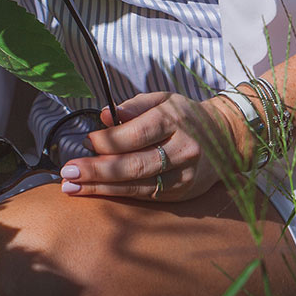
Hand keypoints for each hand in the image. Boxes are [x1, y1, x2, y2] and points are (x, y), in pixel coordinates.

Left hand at [58, 90, 251, 202]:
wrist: (227, 138)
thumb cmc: (185, 115)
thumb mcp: (162, 99)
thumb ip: (132, 106)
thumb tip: (104, 116)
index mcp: (174, 122)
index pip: (136, 134)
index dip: (108, 140)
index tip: (86, 141)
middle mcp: (182, 151)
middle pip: (135, 165)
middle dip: (97, 170)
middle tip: (68, 172)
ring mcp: (184, 176)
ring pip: (138, 185)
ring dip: (101, 188)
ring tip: (72, 188)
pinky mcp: (183, 193)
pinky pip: (146, 195)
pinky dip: (119, 194)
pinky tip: (95, 192)